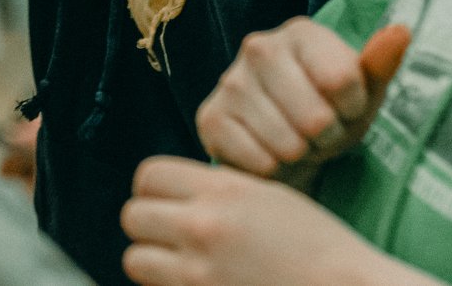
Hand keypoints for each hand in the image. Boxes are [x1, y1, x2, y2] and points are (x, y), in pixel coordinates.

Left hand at [121, 157, 424, 285]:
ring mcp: (200, 271)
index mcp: (223, 191)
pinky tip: (197, 284)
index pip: (149, 175)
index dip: (153, 189)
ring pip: (134, 259)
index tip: (165, 201)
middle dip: (148, 226)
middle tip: (170, 236)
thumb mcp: (268, 197)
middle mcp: (205, 227)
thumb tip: (174, 193)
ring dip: (152, 261)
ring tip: (180, 265)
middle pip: (132, 216)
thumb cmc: (318, 248)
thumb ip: (216, 190)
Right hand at [195, 15, 410, 180]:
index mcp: (301, 33)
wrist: (285, 141)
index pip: (342, 81)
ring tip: (298, 143)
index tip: (344, 111)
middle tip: (319, 134)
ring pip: (288, 143)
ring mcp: (229, 81)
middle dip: (326, 137)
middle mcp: (258, 46)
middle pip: (315, 117)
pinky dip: (273, 169)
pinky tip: (270, 153)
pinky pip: (258, 161)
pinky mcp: (210, 117)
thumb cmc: (331, 112)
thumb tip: (402, 32)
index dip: (352, 111)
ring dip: (301, 155)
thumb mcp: (364, 92)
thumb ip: (381, 64)